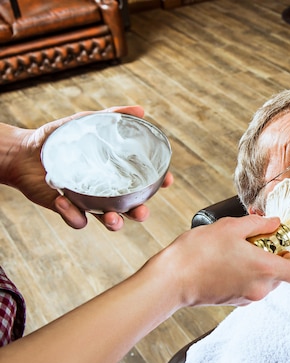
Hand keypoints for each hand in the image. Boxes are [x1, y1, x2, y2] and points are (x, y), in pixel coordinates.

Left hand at [0, 106, 172, 230]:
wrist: (21, 152)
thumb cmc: (56, 138)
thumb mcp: (85, 122)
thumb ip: (111, 117)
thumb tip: (141, 110)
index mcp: (114, 172)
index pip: (142, 180)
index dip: (158, 182)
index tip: (166, 180)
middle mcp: (105, 189)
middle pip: (130, 207)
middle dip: (140, 213)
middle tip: (141, 211)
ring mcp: (87, 201)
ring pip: (109, 219)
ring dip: (115, 223)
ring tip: (112, 218)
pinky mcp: (68, 210)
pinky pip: (77, 220)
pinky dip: (73, 215)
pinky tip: (64, 200)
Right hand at [145, 215, 289, 306]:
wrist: (171, 280)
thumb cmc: (199, 252)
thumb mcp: (231, 227)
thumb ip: (258, 224)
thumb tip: (274, 222)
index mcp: (265, 269)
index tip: (278, 245)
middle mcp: (260, 288)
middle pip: (281, 275)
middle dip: (271, 258)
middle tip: (252, 242)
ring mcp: (246, 298)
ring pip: (264, 281)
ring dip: (256, 266)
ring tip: (234, 250)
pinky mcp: (233, 302)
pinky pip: (248, 287)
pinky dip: (243, 275)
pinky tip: (224, 262)